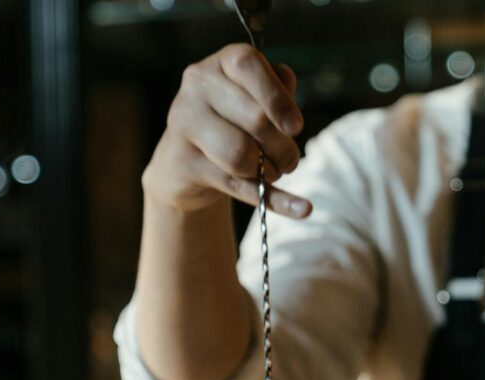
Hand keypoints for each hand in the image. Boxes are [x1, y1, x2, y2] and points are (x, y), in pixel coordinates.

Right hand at [142, 44, 311, 218]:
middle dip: (283, 147)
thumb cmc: (232, 123)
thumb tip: (288, 87)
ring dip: (269, 171)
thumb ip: (277, 89)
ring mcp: (185, 123)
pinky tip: (302, 210)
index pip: (249, 64)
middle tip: (289, 160)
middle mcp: (197, 86)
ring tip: (273, 173)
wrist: (184, 162)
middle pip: (255, 119)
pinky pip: (236, 185)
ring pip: (240, 154)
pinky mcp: (183, 162)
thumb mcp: (256, 100)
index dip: (278, 97)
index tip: (296, 127)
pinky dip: (274, 200)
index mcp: (221, 63)